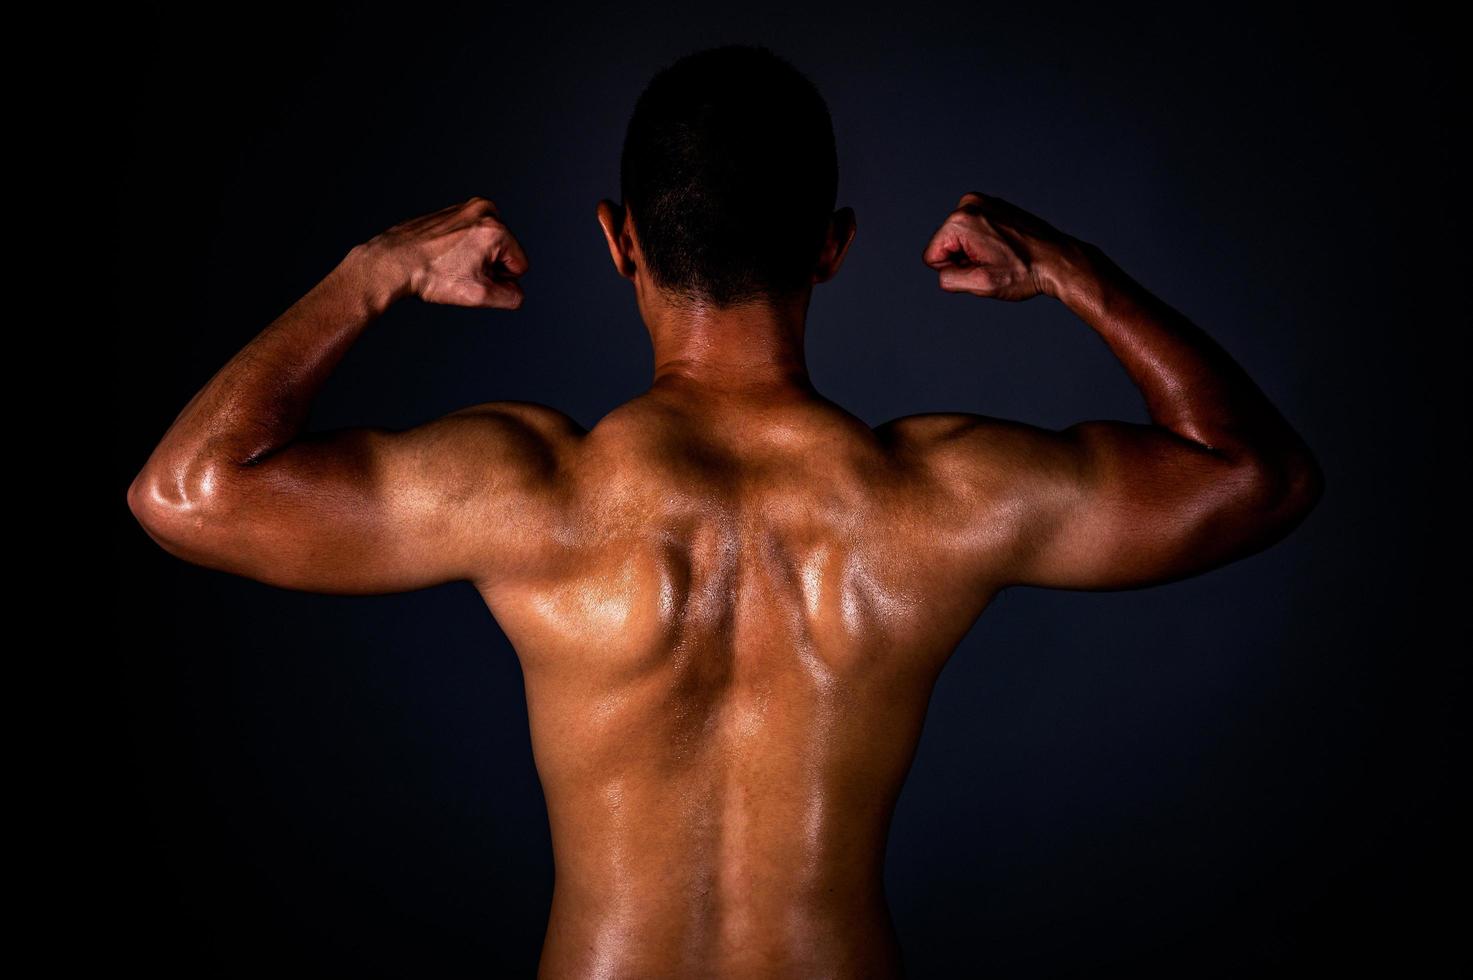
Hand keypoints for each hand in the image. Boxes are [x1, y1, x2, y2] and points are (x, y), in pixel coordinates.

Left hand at [361, 197, 528, 308]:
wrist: (392, 262)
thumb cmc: (430, 275)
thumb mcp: (478, 296)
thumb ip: (511, 297)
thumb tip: (516, 291)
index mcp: (495, 228)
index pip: (520, 266)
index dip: (500, 280)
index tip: (472, 278)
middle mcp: (484, 210)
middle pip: (504, 252)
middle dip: (487, 266)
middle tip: (459, 272)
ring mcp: (466, 207)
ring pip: (487, 244)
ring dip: (474, 258)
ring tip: (449, 263)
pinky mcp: (452, 210)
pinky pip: (470, 235)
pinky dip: (461, 248)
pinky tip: (442, 255)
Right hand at [921, 192, 1068, 300]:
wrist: (1058, 260)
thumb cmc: (1024, 272)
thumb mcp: (981, 284)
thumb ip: (949, 279)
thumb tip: (942, 270)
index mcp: (961, 221)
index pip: (931, 256)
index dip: (954, 270)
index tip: (982, 268)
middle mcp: (969, 204)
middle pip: (945, 244)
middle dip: (964, 259)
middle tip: (994, 263)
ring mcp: (983, 201)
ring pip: (959, 239)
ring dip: (975, 252)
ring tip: (1001, 256)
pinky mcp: (994, 204)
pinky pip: (974, 230)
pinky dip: (986, 242)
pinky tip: (1006, 247)